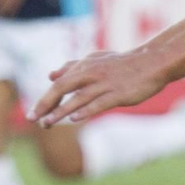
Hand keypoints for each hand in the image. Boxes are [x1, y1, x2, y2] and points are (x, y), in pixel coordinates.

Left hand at [34, 48, 167, 125]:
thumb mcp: (95, 60)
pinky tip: (74, 119)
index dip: (45, 99)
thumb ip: (71, 67)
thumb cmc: (123, 64)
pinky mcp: (119, 93)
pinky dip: (86, 110)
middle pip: (62, 88)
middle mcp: (91, 74)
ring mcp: (105, 84)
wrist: (152, 62)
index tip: (32, 114)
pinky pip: (100, 103)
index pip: (59, 84)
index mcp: (84, 67)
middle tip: (32, 119)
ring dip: (61, 111)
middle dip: (45, 104)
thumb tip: (50, 75)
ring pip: (78, 98)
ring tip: (47, 123)